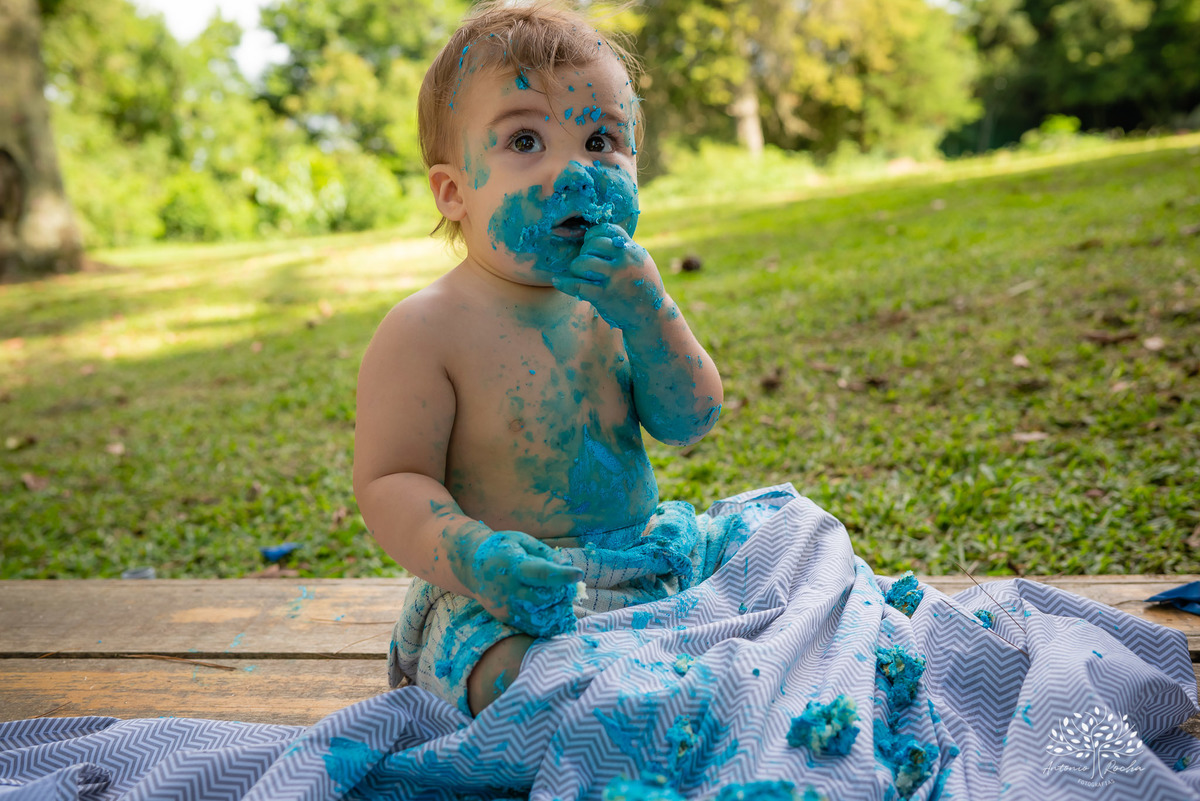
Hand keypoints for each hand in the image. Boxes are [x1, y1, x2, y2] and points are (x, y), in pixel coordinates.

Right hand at [452, 527, 582, 637]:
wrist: (472, 567)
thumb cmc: (502, 549)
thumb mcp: (522, 540)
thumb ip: (545, 553)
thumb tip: (566, 566)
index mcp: (513, 566)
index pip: (540, 573)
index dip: (561, 575)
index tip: (578, 573)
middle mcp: (508, 590)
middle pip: (543, 599)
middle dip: (562, 594)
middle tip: (568, 586)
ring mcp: (507, 608)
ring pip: (540, 619)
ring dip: (558, 611)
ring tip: (562, 599)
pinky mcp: (507, 619)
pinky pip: (533, 628)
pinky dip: (549, 624)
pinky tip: (556, 612)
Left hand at [552, 223, 665, 331]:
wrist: (652, 316)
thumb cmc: (643, 286)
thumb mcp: (640, 261)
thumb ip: (623, 247)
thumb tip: (599, 233)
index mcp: (632, 250)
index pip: (607, 229)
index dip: (593, 234)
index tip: (589, 243)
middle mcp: (624, 261)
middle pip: (592, 244)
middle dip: (584, 252)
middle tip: (586, 263)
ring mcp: (614, 279)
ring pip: (582, 262)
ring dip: (576, 268)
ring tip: (579, 274)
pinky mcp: (604, 296)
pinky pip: (577, 285)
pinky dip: (563, 283)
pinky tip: (558, 281)